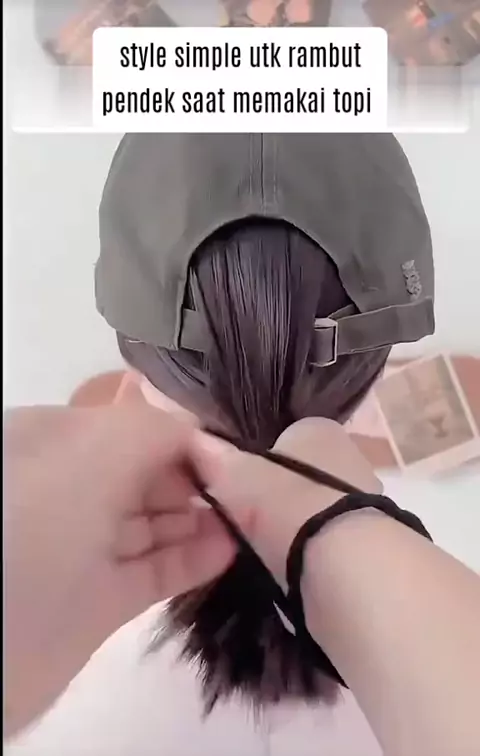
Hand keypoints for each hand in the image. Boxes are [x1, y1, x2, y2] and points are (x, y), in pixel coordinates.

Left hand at [4, 405, 234, 735]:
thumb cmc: (44, 516)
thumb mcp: (100, 449)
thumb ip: (157, 429)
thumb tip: (197, 433)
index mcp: (53, 444)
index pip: (128, 428)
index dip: (177, 437)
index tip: (224, 450)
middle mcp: (66, 491)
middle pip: (143, 475)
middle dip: (193, 478)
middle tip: (246, 488)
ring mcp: (80, 547)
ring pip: (150, 524)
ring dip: (199, 520)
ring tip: (249, 518)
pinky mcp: (97, 600)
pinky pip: (151, 570)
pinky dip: (189, 560)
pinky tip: (228, 550)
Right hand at [204, 418, 382, 587]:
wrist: (346, 562)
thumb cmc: (286, 502)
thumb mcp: (235, 475)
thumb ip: (214, 459)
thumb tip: (193, 443)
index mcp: (320, 430)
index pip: (284, 438)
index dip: (257, 461)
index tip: (233, 486)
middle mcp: (350, 458)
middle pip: (301, 476)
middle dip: (278, 497)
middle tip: (243, 523)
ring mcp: (366, 503)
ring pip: (317, 512)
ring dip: (296, 529)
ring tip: (262, 553)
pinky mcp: (372, 545)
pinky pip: (329, 545)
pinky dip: (311, 556)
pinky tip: (289, 572)